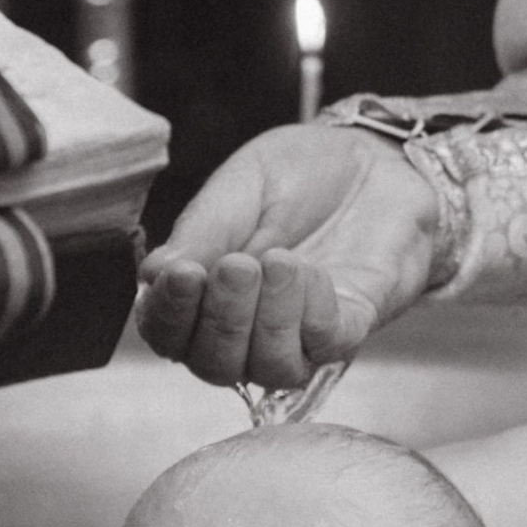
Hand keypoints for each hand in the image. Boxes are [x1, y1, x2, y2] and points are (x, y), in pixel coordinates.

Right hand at [133, 126, 444, 390]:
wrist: (376, 157)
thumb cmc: (302, 174)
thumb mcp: (241, 186)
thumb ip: (201, 230)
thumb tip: (150, 275)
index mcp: (206, 292)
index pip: (169, 333)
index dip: (167, 314)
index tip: (178, 275)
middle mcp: (248, 326)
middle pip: (214, 364)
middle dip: (220, 319)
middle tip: (235, 266)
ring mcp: (300, 333)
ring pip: (269, 368)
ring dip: (267, 320)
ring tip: (276, 261)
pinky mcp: (350, 327)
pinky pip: (324, 346)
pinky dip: (312, 312)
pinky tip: (310, 269)